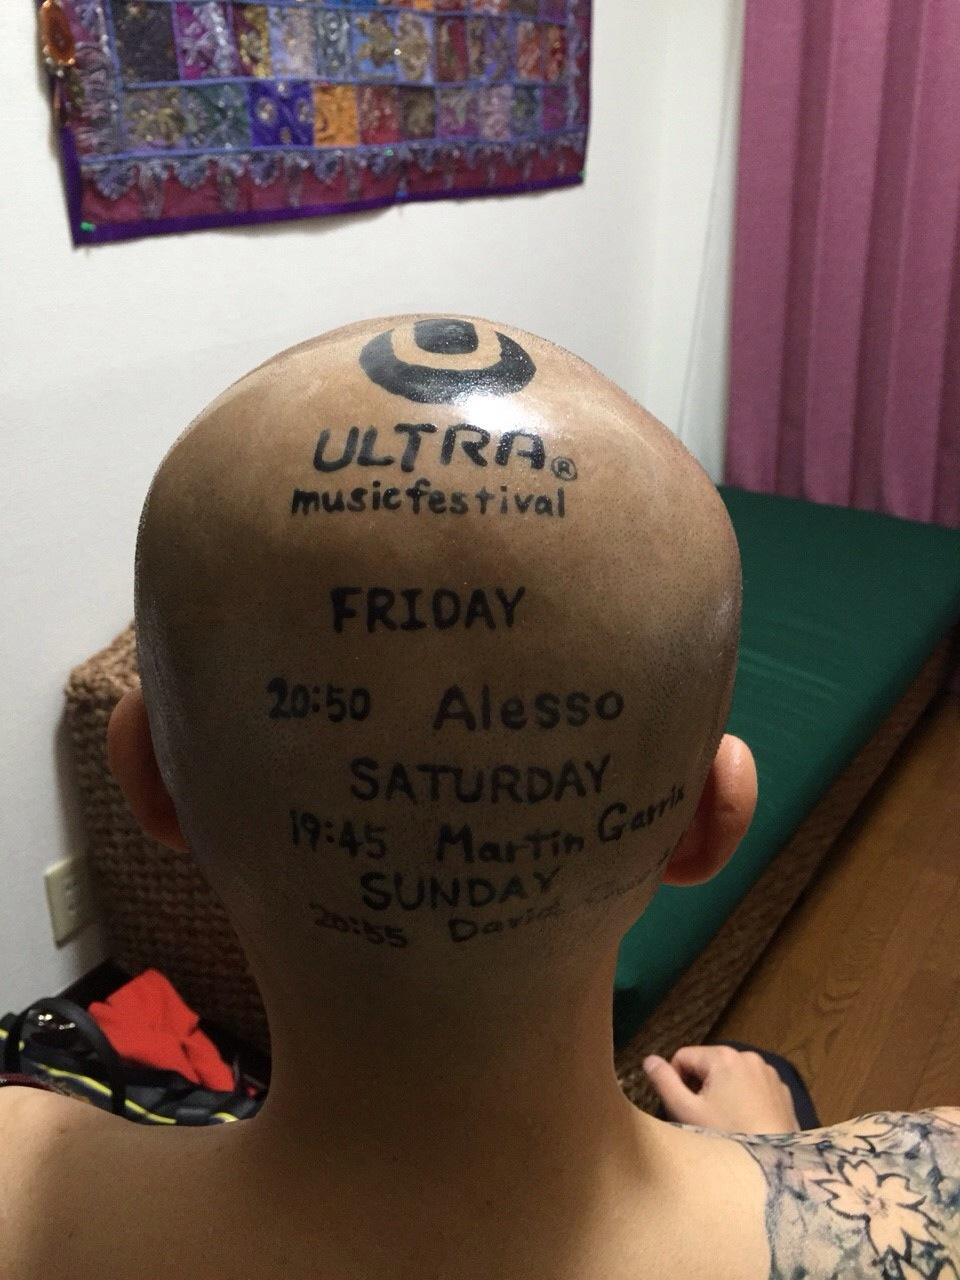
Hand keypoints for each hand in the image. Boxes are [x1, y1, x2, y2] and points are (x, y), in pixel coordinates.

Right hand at [643, 1044, 801, 1133]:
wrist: (777, 1165)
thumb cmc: (728, 1136)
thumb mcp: (686, 1111)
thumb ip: (664, 1081)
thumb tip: (649, 1060)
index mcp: (723, 1056)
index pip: (683, 1057)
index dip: (676, 1081)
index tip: (684, 1108)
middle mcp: (748, 1056)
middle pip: (708, 1065)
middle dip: (701, 1087)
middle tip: (703, 1119)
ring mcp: (769, 1073)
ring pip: (731, 1076)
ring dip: (723, 1093)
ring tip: (726, 1123)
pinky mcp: (782, 1090)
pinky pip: (752, 1087)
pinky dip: (745, 1099)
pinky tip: (746, 1124)